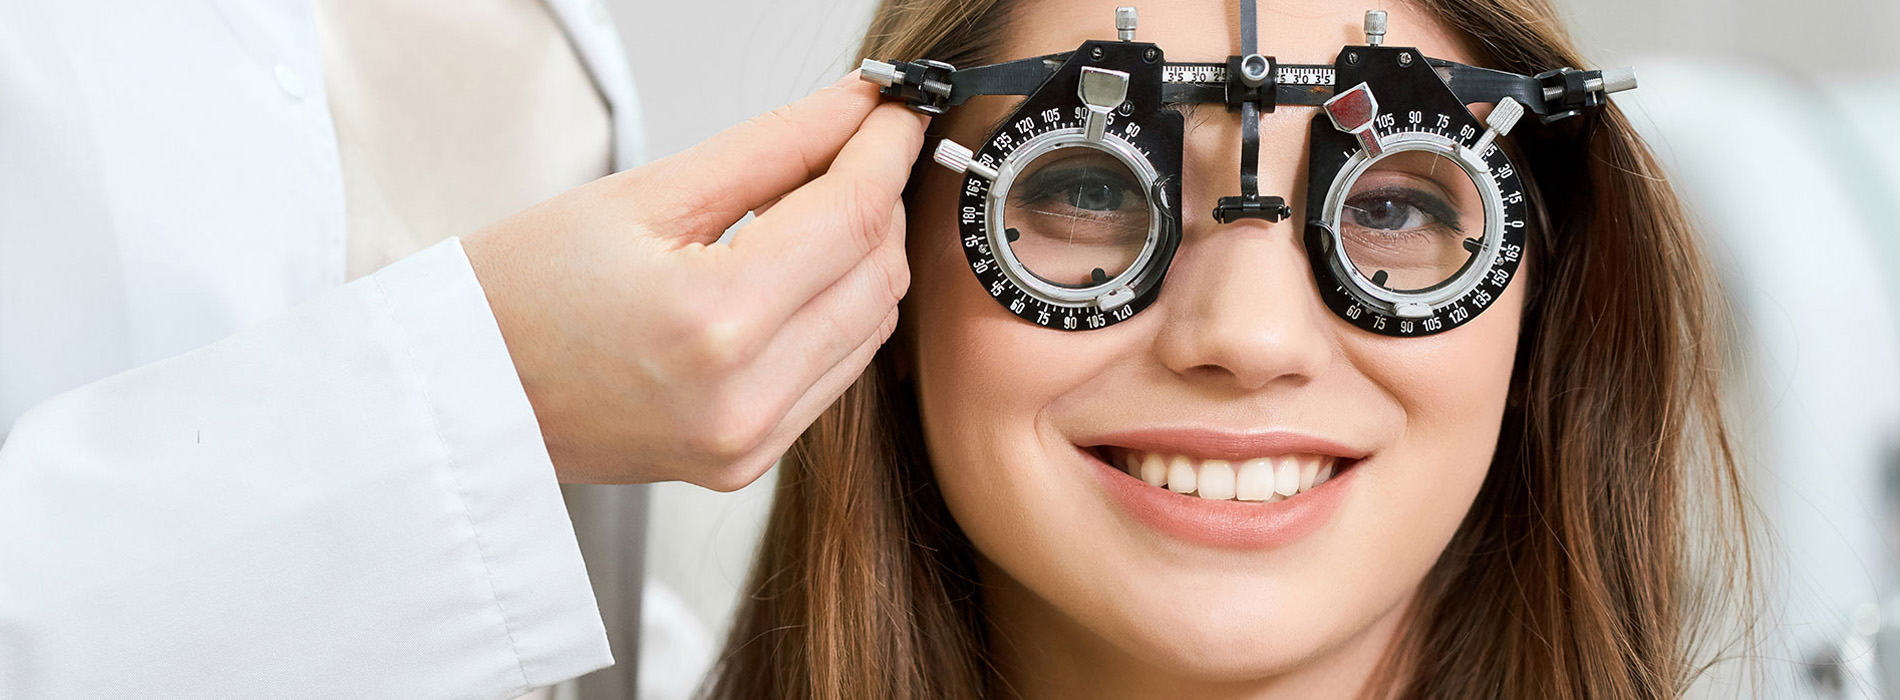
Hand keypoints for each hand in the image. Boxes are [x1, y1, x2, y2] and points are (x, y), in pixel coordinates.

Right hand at [464, 75, 926, 487]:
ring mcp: (748, 443)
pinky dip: (837, 314)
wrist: (459, 395)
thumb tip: (852, 106)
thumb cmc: (519, 295)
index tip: (896, 107)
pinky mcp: (746, 464)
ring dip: (864, 257)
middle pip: (877, 275)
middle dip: (880, 198)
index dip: (885, 150)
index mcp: (713, 322)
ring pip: (870, 328)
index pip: (851, 217)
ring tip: (820, 202)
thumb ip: (770, 148)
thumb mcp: (644, 195)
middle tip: (856, 142)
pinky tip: (799, 272)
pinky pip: (835, 375)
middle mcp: (743, 398)